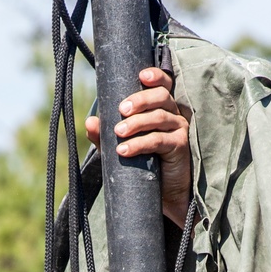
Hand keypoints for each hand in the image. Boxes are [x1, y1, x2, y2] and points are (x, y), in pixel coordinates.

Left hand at [85, 68, 192, 228]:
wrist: (165, 195)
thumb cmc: (145, 165)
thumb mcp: (122, 147)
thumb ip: (106, 135)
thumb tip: (90, 122)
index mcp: (162, 108)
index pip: (163, 85)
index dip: (155, 76)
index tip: (141, 76)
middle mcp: (174, 114)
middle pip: (161, 96)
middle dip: (140, 99)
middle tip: (121, 110)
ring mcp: (179, 130)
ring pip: (159, 117)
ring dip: (136, 123)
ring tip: (118, 133)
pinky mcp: (180, 147)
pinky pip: (159, 140)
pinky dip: (140, 144)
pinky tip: (125, 150)